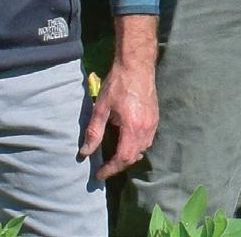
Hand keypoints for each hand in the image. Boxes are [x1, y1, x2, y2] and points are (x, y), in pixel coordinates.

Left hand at [81, 16, 158, 179]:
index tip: (99, 174)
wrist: (137, 65)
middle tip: (104, 168)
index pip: (123, 158)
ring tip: (114, 157)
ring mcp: (153, 123)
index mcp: (132, 127)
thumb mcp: (101, 108)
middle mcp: (146, 128)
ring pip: (143, 149)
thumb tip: (85, 153)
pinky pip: (147, 139)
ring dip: (129, 156)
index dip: (111, 169)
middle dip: (119, 165)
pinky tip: (126, 141)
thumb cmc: (117, 84)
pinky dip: (136, 146)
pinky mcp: (155, 118)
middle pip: (134, 156)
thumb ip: (94, 132)